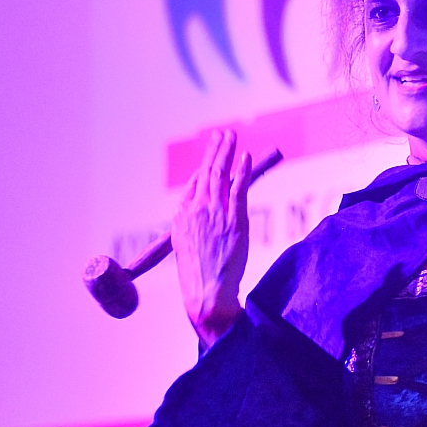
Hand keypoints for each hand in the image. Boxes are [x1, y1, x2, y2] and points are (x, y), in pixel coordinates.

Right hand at [172, 129, 251, 347]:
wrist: (206, 293)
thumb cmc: (199, 276)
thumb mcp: (186, 247)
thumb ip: (192, 226)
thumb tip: (200, 215)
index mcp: (180, 216)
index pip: (193, 185)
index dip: (205, 169)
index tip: (214, 156)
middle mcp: (195, 210)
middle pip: (206, 173)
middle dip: (215, 151)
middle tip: (222, 134)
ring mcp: (214, 213)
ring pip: (220, 174)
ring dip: (226, 152)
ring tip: (231, 136)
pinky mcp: (234, 219)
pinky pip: (238, 188)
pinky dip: (242, 170)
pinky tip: (245, 156)